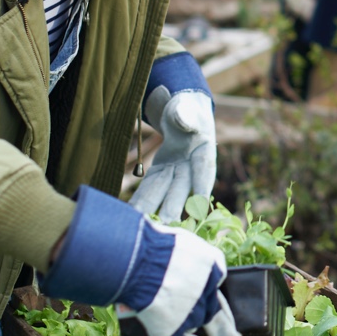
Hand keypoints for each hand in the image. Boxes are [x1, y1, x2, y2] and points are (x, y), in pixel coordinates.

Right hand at [42, 186, 241, 335]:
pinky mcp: (174, 330)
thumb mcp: (182, 239)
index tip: (214, 295)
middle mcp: (208, 290)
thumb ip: (190, 252)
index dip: (213, 288)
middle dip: (227, 328)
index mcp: (212, 265)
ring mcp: (192, 312)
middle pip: (219, 312)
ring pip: (200, 326)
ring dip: (199, 333)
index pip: (219, 279)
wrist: (137, 261)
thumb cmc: (153, 245)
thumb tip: (184, 255)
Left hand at [133, 90, 215, 222]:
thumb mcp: (185, 109)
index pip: (203, 167)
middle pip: (182, 188)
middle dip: (174, 207)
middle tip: (166, 225)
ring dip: (155, 209)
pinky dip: (143, 200)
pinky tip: (133, 214)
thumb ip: (185, 115)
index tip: (200, 201)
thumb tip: (182, 120)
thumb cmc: (186, 109)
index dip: (201, 184)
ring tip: (144, 226)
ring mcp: (176, 173)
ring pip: (164, 193)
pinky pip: (151, 188)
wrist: (181, 114)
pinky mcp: (162, 174)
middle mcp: (191, 167)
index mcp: (203, 149)